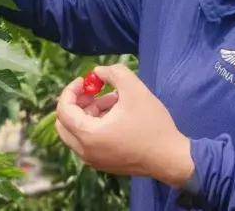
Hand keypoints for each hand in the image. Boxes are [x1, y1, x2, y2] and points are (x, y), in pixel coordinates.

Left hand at [55, 64, 194, 187]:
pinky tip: (118, 114)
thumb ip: (114, 73)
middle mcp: (86, 152)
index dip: (70, 90)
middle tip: (93, 91)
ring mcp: (94, 160)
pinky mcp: (104, 163)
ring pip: (77, 132)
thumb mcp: (134, 90)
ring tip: (113, 99)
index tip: (85, 80)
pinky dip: (96, 125)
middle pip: (64, 124)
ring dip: (89, 113)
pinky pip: (89, 142)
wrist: (171, 158)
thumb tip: (98, 71)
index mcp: (88, 135)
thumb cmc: (152, 124)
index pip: (63, 110)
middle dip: (77, 103)